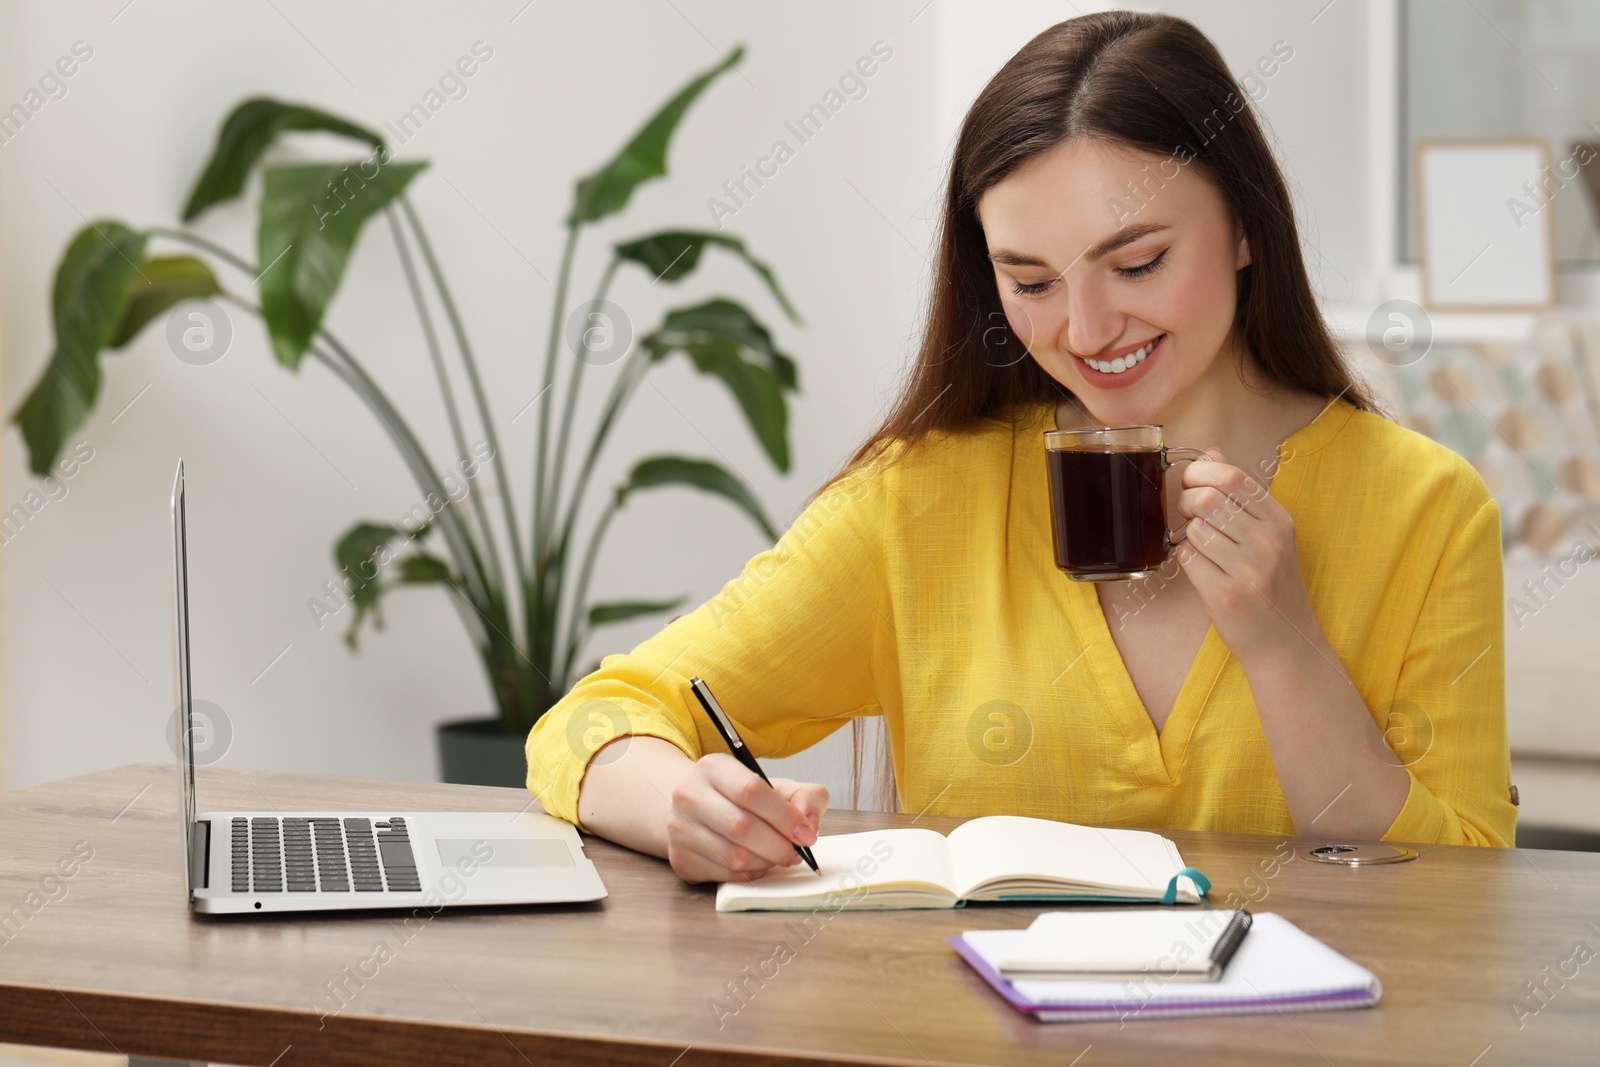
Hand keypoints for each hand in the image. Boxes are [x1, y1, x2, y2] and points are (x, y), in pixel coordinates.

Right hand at [664, 752, 826, 884]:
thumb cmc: (742, 799)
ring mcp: (679, 828)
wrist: (697, 810)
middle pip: (742, 827)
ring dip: (765, 862)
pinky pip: (725, 874)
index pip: (751, 791)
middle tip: (795, 853)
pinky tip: (755, 862)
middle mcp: (689, 794)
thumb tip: (809, 825)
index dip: (784, 817)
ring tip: (775, 856)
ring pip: (734, 856)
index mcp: (714, 767)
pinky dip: (749, 874)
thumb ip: (806, 797)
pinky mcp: (680, 858)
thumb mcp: (776, 786)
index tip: (806, 835)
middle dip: (778, 846)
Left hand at [1174, 447, 1320, 665]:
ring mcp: (1249, 569)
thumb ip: (1241, 494)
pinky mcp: (1226, 594)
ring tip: (1203, 547)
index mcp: (1280, 521)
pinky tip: (1202, 568)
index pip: (1232, 477)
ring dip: (1189, 534)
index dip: (1200, 473)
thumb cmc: (1271, 585)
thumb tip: (1211, 452)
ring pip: (1194, 528)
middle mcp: (1269, 542)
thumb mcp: (1269, 535)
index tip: (1191, 482)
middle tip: (1188, 514)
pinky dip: (1186, 559)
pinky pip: (1188, 558)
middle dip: (1187, 502)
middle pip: (1208, 499)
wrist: (1285, 642)